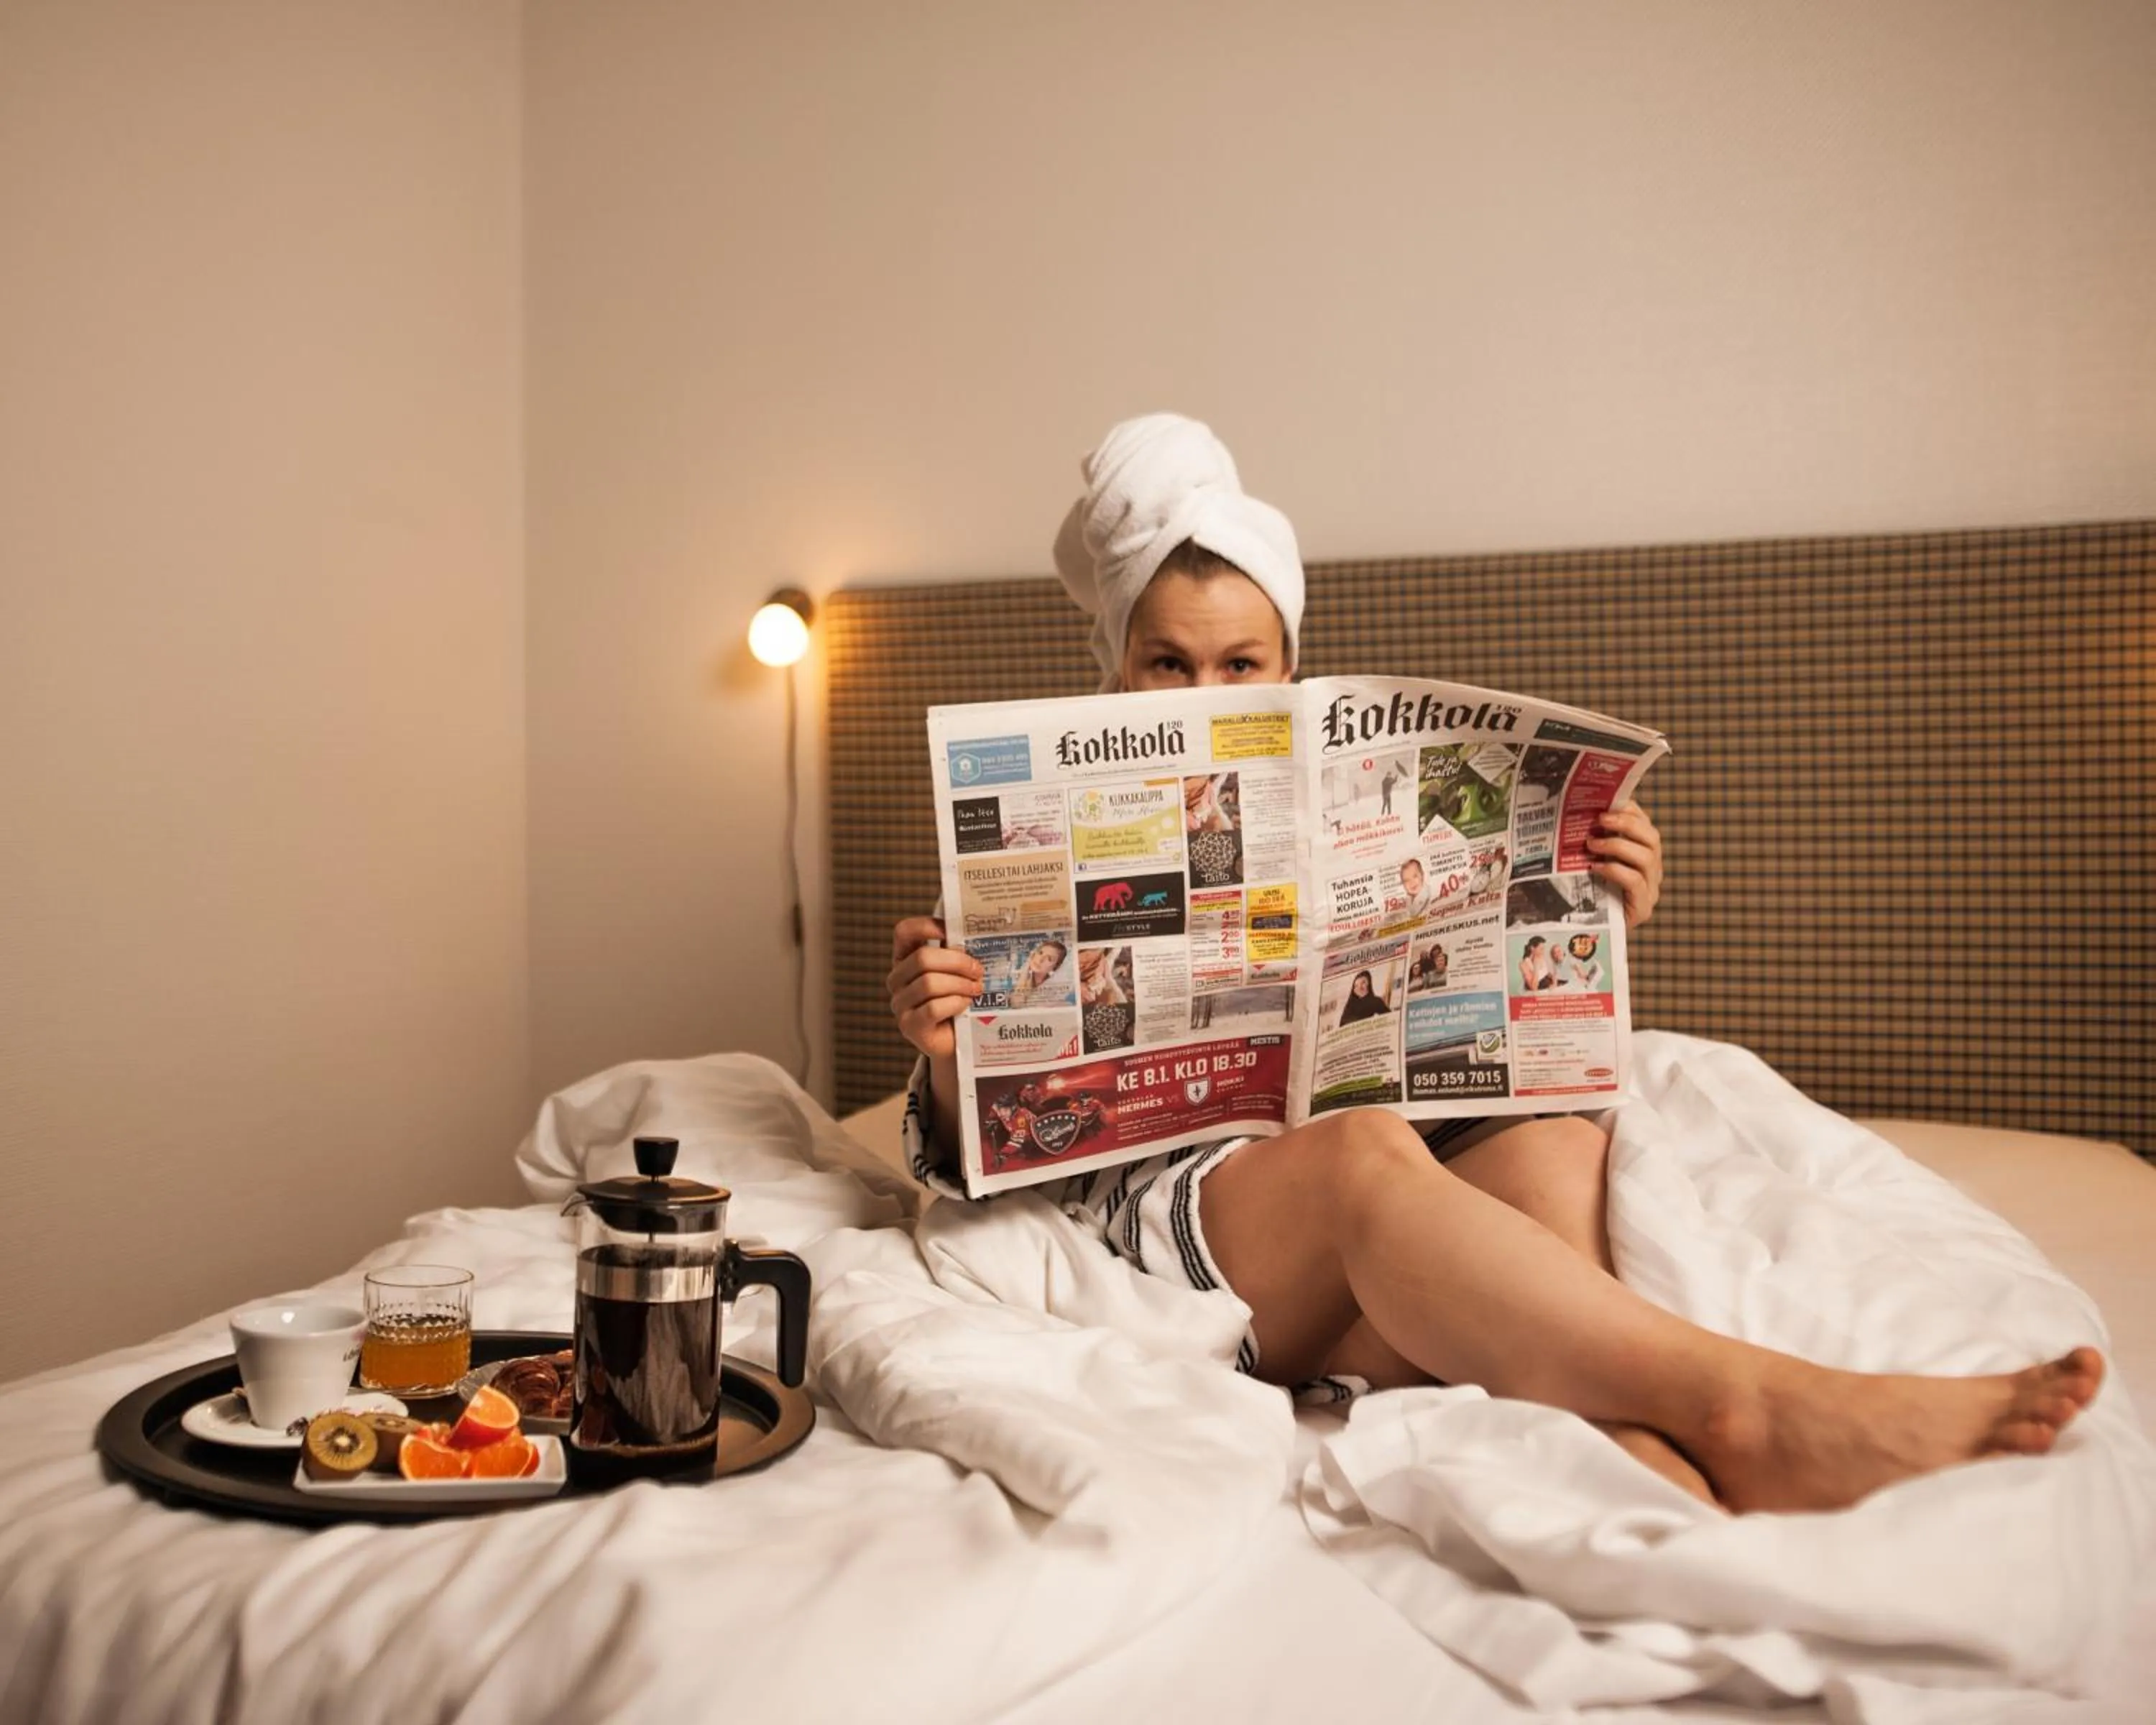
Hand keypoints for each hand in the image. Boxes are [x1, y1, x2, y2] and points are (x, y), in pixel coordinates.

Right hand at [887, 916, 980, 1060]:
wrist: (955, 1039)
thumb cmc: (956, 998)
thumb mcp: (955, 972)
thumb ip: (957, 953)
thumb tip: (976, 934)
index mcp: (906, 958)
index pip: (904, 932)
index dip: (926, 926)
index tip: (950, 932)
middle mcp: (897, 979)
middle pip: (922, 958)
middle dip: (957, 962)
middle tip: (978, 970)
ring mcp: (900, 1003)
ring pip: (929, 983)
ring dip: (960, 984)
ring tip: (977, 988)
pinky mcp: (909, 1025)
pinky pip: (933, 1008)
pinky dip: (955, 1003)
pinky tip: (965, 1004)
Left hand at [1586, 802, 1662, 929]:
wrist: (1592, 930)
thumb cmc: (1591, 890)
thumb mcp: (1593, 859)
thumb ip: (1595, 839)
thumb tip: (1578, 812)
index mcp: (1644, 853)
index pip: (1646, 825)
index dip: (1631, 811)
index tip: (1607, 804)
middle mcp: (1653, 869)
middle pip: (1653, 838)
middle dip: (1626, 824)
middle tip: (1599, 820)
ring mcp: (1651, 889)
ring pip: (1646, 858)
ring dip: (1617, 846)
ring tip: (1592, 844)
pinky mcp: (1643, 907)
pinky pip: (1635, 882)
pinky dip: (1615, 870)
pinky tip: (1595, 867)